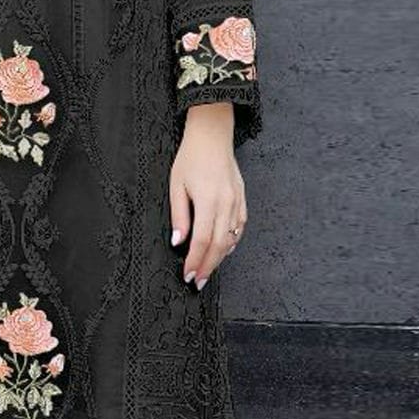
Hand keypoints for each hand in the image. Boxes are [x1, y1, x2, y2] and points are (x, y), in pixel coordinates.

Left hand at [169, 102, 245, 287]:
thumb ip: (179, 216)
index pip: (202, 241)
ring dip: (220, 257)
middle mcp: (226, 204)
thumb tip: (178, 242)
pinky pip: (240, 226)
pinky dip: (232, 241)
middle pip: (219, 245)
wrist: (212, 136)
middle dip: (208, 266)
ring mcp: (237, 202)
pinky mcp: (242, 199)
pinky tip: (223, 250)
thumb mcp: (176, 185)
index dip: (195, 261)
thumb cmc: (191, 158)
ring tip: (208, 270)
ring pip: (231, 238)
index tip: (188, 275)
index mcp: (208, 201)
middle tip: (198, 282)